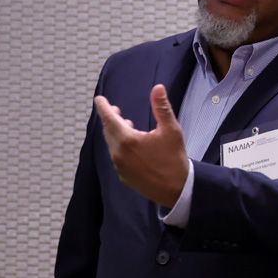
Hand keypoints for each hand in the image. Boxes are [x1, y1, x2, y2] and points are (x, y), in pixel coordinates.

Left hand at [94, 85, 187, 207]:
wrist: (177, 190)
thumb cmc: (174, 159)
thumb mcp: (171, 130)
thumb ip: (161, 108)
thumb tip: (157, 88)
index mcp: (127, 140)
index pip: (109, 119)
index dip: (103, 107)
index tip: (99, 99)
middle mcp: (119, 154)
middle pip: (109, 132)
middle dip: (111, 119)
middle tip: (115, 110)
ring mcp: (120, 167)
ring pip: (112, 145)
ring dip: (117, 134)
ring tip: (128, 127)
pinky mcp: (124, 177)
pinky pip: (117, 158)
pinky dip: (120, 148)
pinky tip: (132, 148)